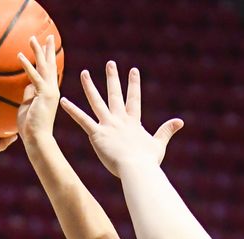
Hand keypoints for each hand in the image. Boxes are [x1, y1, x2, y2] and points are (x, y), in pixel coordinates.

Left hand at [16, 35, 59, 144]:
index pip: (49, 72)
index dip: (47, 59)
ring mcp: (49, 91)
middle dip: (49, 49)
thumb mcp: (27, 106)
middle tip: (49, 36)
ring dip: (38, 51)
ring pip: (44, 66)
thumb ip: (28, 93)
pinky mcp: (44, 94)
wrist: (37, 139)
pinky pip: (34, 76)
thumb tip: (26, 84)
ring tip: (32, 38)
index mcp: (49, 92)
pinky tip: (20, 55)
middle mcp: (52, 89)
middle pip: (50, 65)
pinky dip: (26, 64)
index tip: (46, 48)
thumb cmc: (30, 126)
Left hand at [60, 62, 182, 176]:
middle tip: (110, 63)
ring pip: (96, 102)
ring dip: (89, 87)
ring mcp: (108, 125)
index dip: (133, 84)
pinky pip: (82, 120)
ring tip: (83, 73)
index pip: (133, 99)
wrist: (137, 169)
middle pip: (115, 94)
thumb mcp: (159, 144)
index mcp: (133, 122)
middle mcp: (119, 120)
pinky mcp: (97, 134)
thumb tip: (180, 121)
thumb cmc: (147, 161)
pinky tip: (63, 101)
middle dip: (112, 78)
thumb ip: (167, 131)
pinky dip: (72, 110)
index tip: (133, 70)